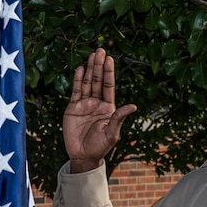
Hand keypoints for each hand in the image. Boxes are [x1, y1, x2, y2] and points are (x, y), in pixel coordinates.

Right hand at [63, 49, 136, 173]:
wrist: (83, 156)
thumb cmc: (100, 146)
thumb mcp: (112, 133)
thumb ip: (119, 118)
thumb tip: (133, 106)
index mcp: (108, 107)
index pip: (109, 86)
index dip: (109, 73)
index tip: (110, 59)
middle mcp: (97, 103)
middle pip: (98, 81)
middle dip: (99, 66)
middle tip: (100, 50)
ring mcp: (84, 104)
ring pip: (87, 83)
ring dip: (89, 69)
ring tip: (92, 55)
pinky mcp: (73, 108)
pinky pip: (76, 91)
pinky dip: (78, 80)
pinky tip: (80, 69)